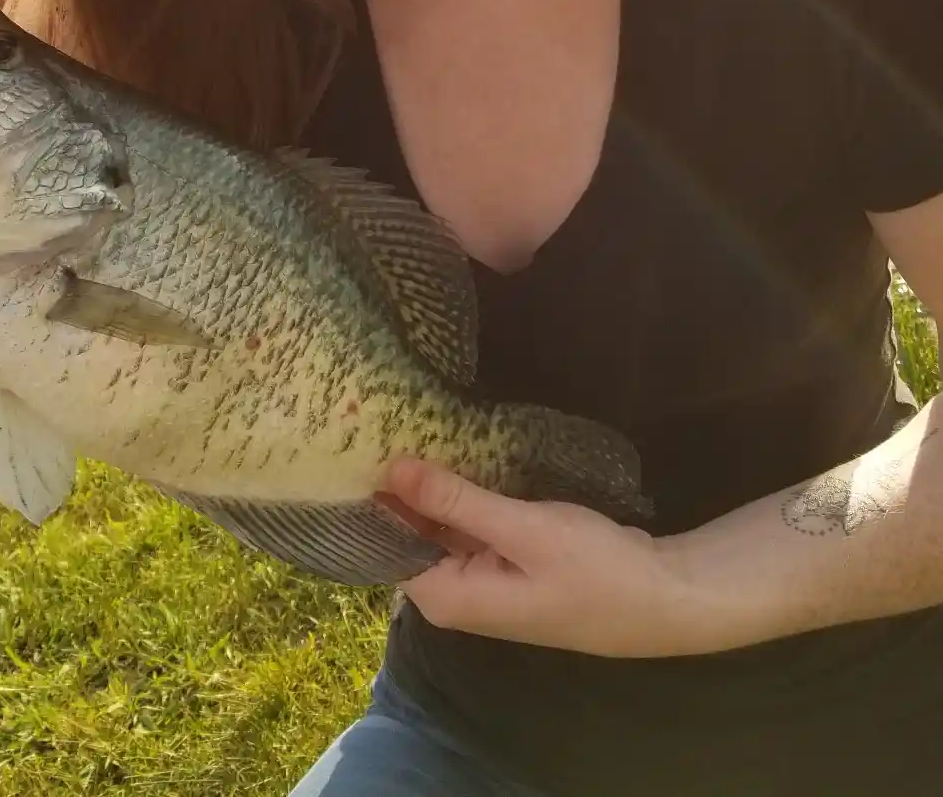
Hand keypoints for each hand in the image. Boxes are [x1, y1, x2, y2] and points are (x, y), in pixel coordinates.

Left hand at [377, 456, 726, 658]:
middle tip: (369, 420)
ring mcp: (483, 579)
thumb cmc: (594, 571)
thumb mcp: (521, 530)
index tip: (350, 444)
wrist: (668, 597)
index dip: (368, 497)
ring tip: (396, 424)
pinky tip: (444, 449)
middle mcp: (456, 594)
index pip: (382, 545)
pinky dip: (458, 493)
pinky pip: (467, 524)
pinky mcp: (506, 561)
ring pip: (437, 526)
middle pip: (407, 535)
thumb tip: (393, 469)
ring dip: (426, 485)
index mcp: (447, 598)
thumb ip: (455, 502)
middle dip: (394, 485)